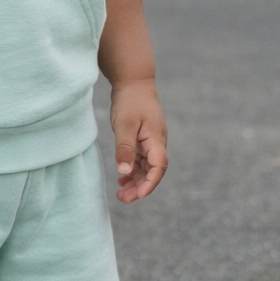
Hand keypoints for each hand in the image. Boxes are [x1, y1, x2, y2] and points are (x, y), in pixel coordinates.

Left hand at [111, 79, 167, 203]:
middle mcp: (156, 143)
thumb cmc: (130, 101)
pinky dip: (132, 169)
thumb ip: (125, 148)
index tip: (137, 196)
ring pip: (146, 167)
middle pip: (153, 171)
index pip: (158, 167)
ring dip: (135, 181)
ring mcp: (150, 141)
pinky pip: (140, 159)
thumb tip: (124, 171)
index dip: (149, 184)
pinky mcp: (142, 139)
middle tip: (123, 199)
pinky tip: (121, 177)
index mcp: (156, 140)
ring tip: (121, 193)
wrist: (133, 81)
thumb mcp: (124, 125)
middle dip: (140, 187)